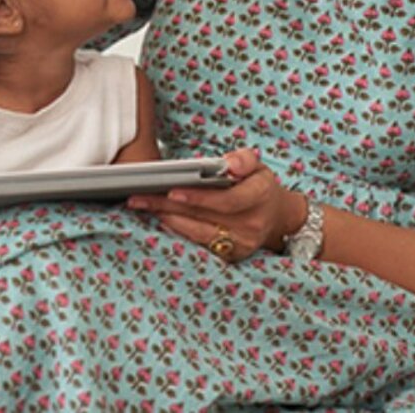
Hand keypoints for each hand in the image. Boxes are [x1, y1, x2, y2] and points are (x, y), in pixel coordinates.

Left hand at [127, 149, 305, 261]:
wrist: (274, 215)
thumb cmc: (257, 185)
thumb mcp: (256, 165)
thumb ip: (243, 159)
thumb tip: (230, 164)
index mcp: (260, 195)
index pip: (227, 200)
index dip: (198, 197)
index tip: (172, 192)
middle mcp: (252, 223)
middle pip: (204, 216)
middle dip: (168, 205)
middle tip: (139, 197)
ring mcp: (242, 243)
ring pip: (198, 233)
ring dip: (168, 219)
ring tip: (144, 206)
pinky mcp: (232, 255)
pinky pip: (200, 245)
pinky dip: (179, 232)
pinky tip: (162, 219)